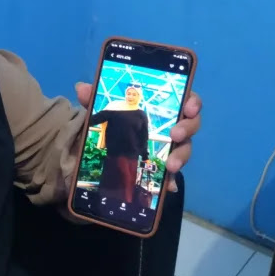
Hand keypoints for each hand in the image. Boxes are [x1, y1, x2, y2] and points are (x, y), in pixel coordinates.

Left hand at [75, 83, 201, 191]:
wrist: (108, 149)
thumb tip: (81, 88)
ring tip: (171, 165)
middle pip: (191, 124)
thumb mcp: (104, 110)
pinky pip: (173, 175)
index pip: (186, 99)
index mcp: (164, 107)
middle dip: (187, 128)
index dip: (193, 101)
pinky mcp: (164, 167)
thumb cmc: (116, 121)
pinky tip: (168, 187)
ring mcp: (171, 147)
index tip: (189, 107)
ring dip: (181, 156)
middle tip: (175, 135)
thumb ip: (95, 98)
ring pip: (185, 149)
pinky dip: (171, 181)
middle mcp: (173, 125)